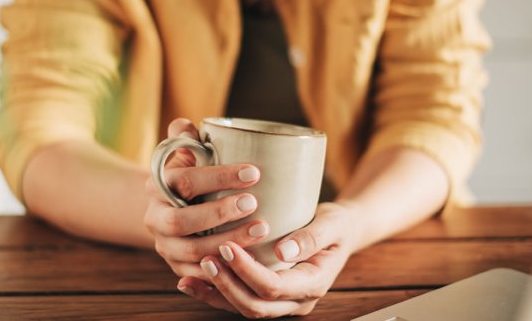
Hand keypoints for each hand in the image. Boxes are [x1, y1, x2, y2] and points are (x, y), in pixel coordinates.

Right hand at [144, 118, 269, 279]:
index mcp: (157, 185)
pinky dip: (222, 269)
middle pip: (181, 220)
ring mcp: (165, 245)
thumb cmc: (190, 175)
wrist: (171, 209)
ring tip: (261, 230)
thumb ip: (186, 138)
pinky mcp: (178, 267)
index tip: (253, 172)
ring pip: (192, 250)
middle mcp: (154, 217)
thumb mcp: (186, 154)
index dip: (218, 177)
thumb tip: (185, 126)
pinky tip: (248, 260)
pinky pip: (198, 274)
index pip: (185, 181)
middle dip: (219, 213)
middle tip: (253, 203)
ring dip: (228, 241)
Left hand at [176, 202, 358, 317]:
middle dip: (227, 285)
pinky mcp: (268, 295)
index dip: (247, 271)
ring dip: (216, 293)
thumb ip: (310, 238)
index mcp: (313, 284)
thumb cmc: (336, 224)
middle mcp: (296, 300)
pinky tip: (192, 281)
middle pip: (255, 305)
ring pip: (243, 308)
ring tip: (190, 274)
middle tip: (206, 258)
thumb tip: (283, 252)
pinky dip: (215, 293)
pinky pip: (239, 300)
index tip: (227, 246)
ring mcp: (282, 302)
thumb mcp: (331, 223)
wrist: (341, 233)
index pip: (273, 287)